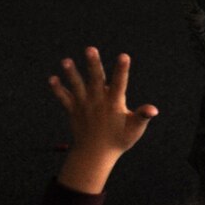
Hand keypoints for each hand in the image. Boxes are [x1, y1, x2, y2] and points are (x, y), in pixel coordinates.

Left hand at [50, 48, 157, 193]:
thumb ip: (142, 117)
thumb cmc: (119, 140)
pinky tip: (52, 79)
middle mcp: (98, 103)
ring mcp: (84, 106)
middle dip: (93, 64)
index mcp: (114, 105)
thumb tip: (153, 110)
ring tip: (66, 61)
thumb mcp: (135, 130)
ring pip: (77, 87)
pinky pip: (64, 99)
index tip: (123, 56)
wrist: (94, 155)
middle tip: (90, 49)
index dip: (122, 70)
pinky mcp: (74, 111)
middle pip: (95, 80)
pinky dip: (58, 90)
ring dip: (71, 74)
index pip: (120, 84)